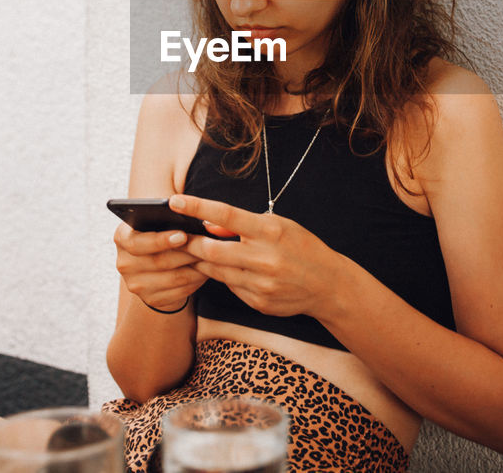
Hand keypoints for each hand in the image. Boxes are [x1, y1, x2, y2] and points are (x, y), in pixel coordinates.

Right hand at [113, 222, 207, 312]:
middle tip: (208, 246)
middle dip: (186, 253)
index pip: (137, 242)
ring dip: (195, 267)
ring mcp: (136, 285)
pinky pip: (179, 292)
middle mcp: (124, 264)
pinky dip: (195, 281)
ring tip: (212, 257)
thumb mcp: (158, 219)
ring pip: (173, 278)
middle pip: (158, 261)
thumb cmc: (162, 230)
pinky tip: (206, 271)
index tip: (183, 235)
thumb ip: (167, 214)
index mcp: (122, 238)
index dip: (161, 240)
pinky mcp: (151, 299)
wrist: (157, 258)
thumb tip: (188, 214)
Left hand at [168, 194, 345, 319]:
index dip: (197, 208)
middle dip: (191, 244)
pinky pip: (230, 287)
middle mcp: (264, 259)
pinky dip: (225, 277)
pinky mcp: (258, 302)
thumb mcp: (278, 225)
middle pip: (212, 251)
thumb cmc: (301, 247)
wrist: (327, 284)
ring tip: (197, 253)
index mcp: (269, 232)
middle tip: (178, 237)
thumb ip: (242, 224)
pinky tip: (230, 270)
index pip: (226, 215)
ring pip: (217, 272)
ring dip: (203, 262)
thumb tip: (209, 224)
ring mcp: (261, 284)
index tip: (175, 201)